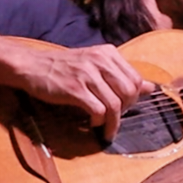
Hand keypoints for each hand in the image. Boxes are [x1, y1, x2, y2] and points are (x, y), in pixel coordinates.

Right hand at [6, 42, 150, 141]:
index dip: (134, 97)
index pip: (136, 79)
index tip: (124, 107)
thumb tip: (150, 88)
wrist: (32, 66)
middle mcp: (100, 61)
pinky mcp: (75, 89)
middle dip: (126, 111)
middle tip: (115, 118)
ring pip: (115, 104)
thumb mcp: (94, 65)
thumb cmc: (63, 67)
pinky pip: (99, 110)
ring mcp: (87, 74)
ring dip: (113, 122)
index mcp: (108, 53)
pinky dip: (99, 121)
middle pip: (129, 92)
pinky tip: (93, 122)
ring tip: (106, 129)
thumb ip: (121, 75)